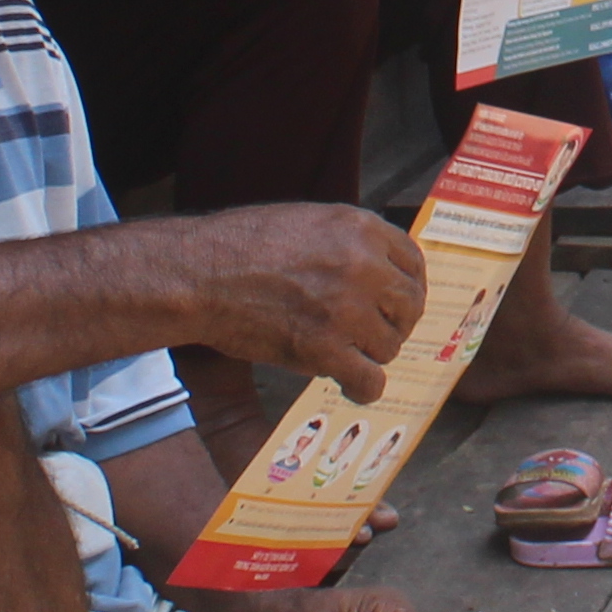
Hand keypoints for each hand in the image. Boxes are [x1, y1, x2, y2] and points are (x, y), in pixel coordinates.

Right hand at [143, 201, 423, 399]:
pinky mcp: (324, 349)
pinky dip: (363, 389)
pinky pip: (368, 380)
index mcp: (360, 228)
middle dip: (394, 324)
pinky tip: (351, 388)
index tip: (397, 304)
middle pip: (409, 306)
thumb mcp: (306, 222)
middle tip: (372, 335)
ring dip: (371, 355)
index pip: (414, 263)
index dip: (408, 288)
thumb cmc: (239, 246)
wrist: (198, 274)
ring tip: (346, 355)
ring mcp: (346, 309)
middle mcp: (363, 265)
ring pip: (389, 346)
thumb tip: (379, 268)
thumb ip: (348, 241)